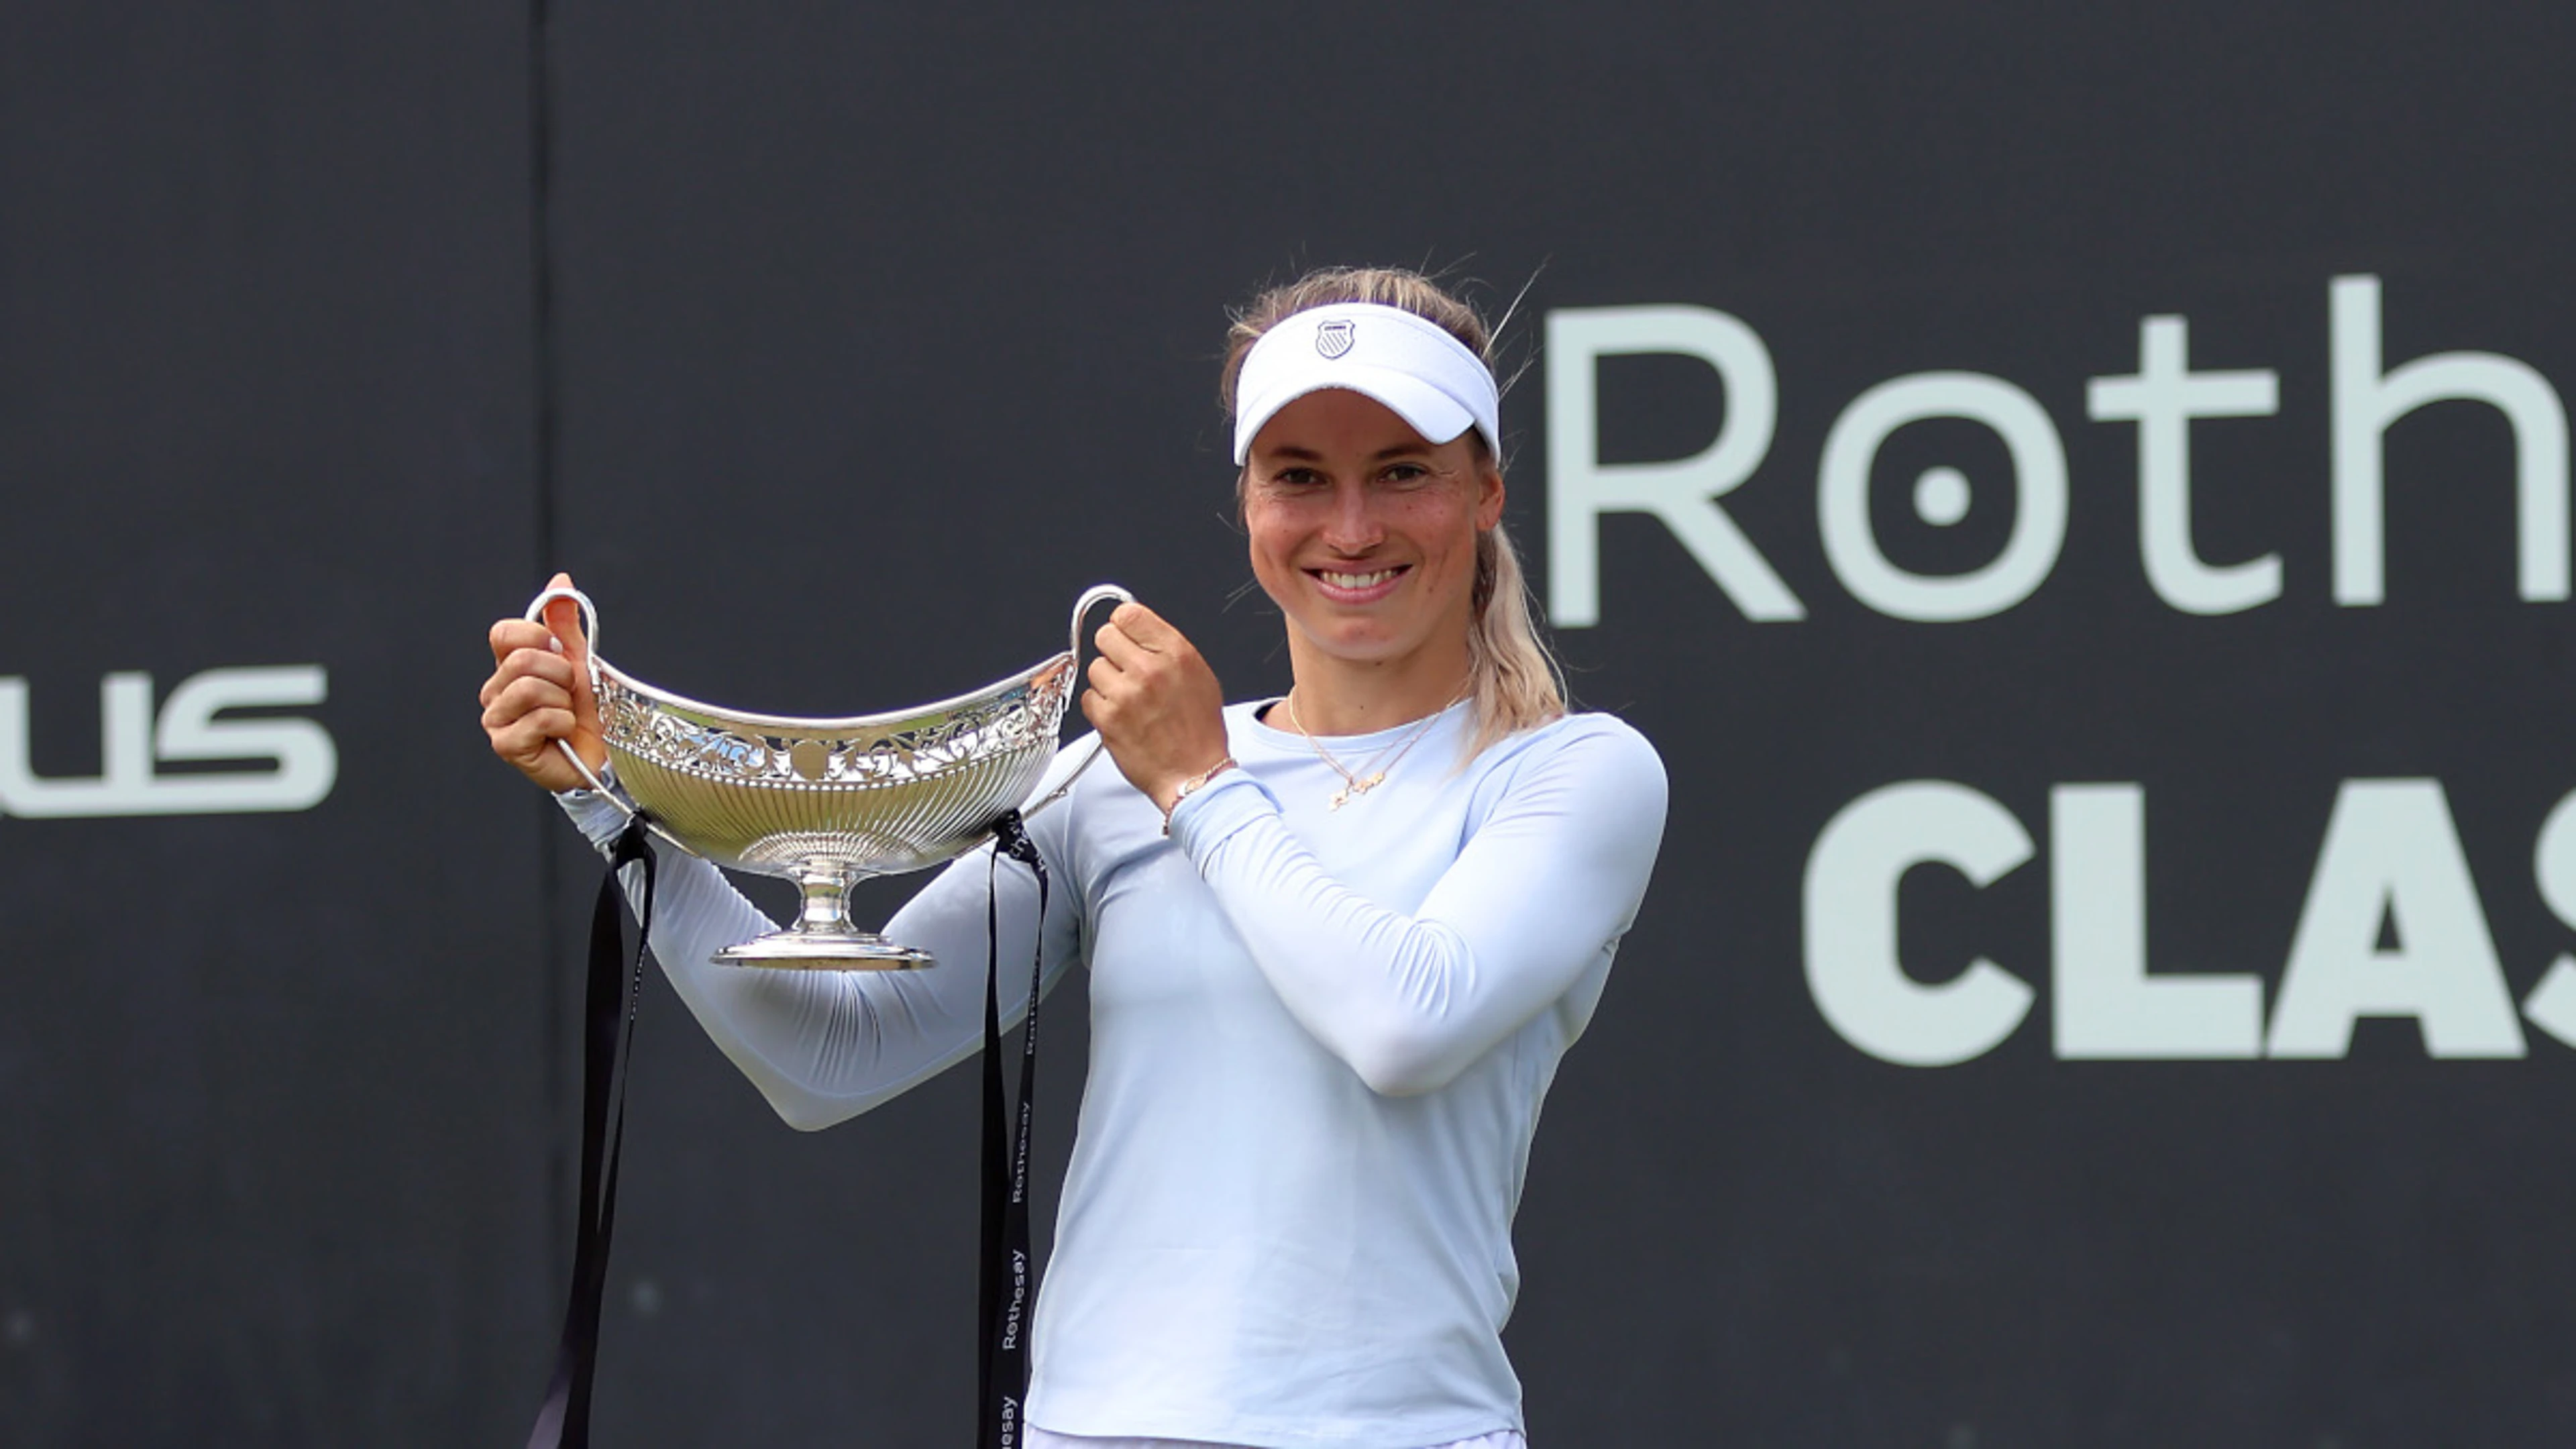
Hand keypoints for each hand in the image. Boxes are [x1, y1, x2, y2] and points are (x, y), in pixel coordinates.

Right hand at [479, 571, 606, 791]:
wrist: (605, 751)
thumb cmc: (589, 709)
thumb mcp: (578, 658)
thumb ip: (564, 621)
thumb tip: (560, 581)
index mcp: (507, 666)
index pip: (503, 633)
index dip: (538, 637)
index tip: (560, 653)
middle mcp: (495, 691)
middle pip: (522, 660)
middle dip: (561, 674)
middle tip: (569, 692)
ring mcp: (496, 720)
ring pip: (530, 688)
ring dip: (563, 700)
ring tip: (566, 713)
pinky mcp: (506, 745)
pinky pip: (540, 718)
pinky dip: (563, 723)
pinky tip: (563, 734)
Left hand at [1080, 601, 1229, 814]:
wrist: (1195, 775)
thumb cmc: (1199, 731)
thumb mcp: (1199, 676)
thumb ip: (1167, 648)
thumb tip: (1137, 630)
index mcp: (1176, 654)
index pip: (1129, 614)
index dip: (1123, 625)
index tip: (1124, 635)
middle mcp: (1149, 670)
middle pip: (1105, 636)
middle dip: (1113, 652)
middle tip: (1125, 670)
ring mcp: (1125, 694)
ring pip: (1095, 667)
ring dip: (1107, 682)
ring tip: (1129, 700)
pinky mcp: (1107, 719)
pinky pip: (1089, 698)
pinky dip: (1101, 707)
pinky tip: (1122, 717)